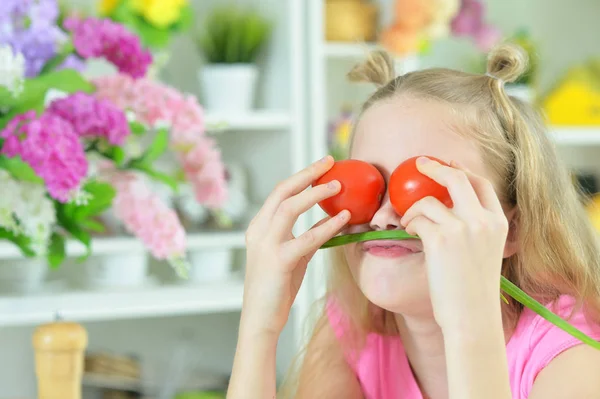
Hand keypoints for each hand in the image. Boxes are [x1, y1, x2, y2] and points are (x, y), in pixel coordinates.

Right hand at [241, 156, 350, 336]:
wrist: (260, 319)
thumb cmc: (276, 288)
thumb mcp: (290, 256)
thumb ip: (303, 237)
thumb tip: (330, 220)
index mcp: (258, 227)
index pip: (280, 192)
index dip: (301, 175)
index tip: (322, 165)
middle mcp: (258, 231)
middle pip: (283, 191)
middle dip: (307, 173)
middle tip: (330, 161)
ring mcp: (266, 245)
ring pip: (290, 207)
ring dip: (316, 193)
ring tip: (338, 185)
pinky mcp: (278, 261)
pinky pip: (306, 237)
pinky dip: (327, 226)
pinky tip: (344, 219)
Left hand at [400, 156, 508, 331]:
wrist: (472, 316)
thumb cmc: (473, 290)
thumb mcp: (487, 253)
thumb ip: (478, 229)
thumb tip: (451, 208)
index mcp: (498, 223)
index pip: (482, 184)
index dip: (463, 170)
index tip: (448, 164)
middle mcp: (483, 221)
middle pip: (457, 178)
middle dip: (435, 167)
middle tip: (419, 163)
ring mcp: (462, 228)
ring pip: (428, 201)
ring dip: (412, 209)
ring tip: (408, 223)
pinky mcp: (440, 240)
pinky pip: (416, 219)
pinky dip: (408, 223)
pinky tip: (408, 233)